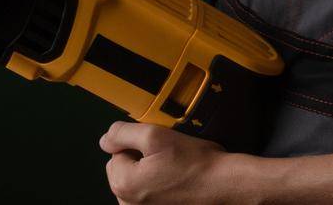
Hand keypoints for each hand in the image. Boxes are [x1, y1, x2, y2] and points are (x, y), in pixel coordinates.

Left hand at [99, 121, 235, 203]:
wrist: (227, 186)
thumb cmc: (197, 165)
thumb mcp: (155, 135)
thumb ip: (122, 133)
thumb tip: (105, 139)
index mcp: (123, 185)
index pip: (116, 153)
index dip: (137, 144)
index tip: (158, 147)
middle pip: (125, 171)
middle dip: (142, 161)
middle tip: (169, 158)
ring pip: (139, 184)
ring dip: (152, 176)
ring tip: (176, 172)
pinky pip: (151, 198)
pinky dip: (161, 190)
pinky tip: (178, 185)